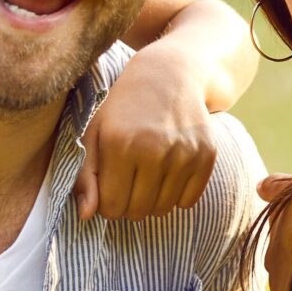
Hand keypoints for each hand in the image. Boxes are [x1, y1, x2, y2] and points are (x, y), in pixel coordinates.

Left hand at [78, 45, 218, 220]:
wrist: (170, 75)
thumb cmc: (125, 108)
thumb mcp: (95, 133)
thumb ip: (85, 175)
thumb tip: (86, 215)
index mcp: (120, 144)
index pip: (111, 207)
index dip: (107, 202)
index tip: (110, 185)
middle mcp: (154, 150)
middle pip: (137, 212)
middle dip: (128, 204)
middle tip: (129, 181)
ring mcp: (184, 153)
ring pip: (162, 209)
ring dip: (152, 201)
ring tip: (147, 175)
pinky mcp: (206, 155)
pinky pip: (188, 201)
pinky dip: (176, 195)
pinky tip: (169, 172)